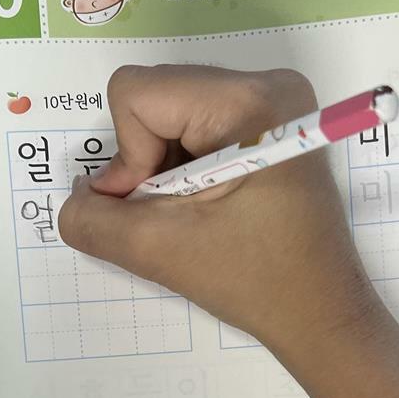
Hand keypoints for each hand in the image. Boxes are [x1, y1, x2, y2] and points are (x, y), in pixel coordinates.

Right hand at [58, 65, 388, 354]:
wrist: (322, 314)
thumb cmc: (256, 282)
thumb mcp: (160, 251)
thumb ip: (95, 220)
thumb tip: (76, 197)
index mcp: (249, 100)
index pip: (137, 93)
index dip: (129, 156)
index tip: (159, 207)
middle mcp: (268, 83)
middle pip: (156, 97)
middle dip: (149, 161)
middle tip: (180, 214)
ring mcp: (275, 99)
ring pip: (172, 111)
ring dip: (166, 167)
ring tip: (200, 213)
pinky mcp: (275, 122)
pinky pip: (198, 124)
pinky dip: (187, 166)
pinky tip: (212, 205)